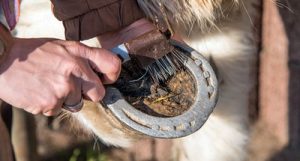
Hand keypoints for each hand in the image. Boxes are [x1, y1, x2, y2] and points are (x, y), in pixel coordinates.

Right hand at [0, 38, 120, 115]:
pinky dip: (50, 104)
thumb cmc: (33, 53)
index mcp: (79, 52)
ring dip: (65, 99)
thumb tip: (100, 72)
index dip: (112, 75)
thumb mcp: (61, 46)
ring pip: (77, 104)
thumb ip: (82, 57)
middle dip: (87, 94)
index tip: (105, 79)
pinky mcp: (51, 103)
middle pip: (99, 94)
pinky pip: (58, 110)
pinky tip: (39, 91)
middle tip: (70, 86)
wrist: (1, 61)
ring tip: (48, 84)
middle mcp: (75, 69)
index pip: (112, 65)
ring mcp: (64, 87)